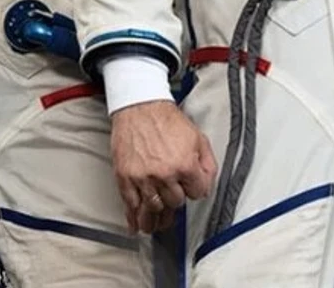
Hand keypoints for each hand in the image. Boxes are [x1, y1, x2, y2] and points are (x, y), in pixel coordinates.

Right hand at [110, 99, 216, 233]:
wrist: (140, 107)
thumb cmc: (166, 120)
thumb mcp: (197, 137)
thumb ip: (207, 163)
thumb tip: (207, 182)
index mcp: (185, 164)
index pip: (198, 194)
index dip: (195, 189)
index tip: (190, 188)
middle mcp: (164, 174)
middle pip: (176, 203)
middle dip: (176, 198)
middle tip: (173, 194)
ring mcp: (143, 178)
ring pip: (154, 210)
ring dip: (157, 217)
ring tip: (157, 223)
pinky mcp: (126, 178)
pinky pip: (131, 206)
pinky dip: (134, 218)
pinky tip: (137, 225)